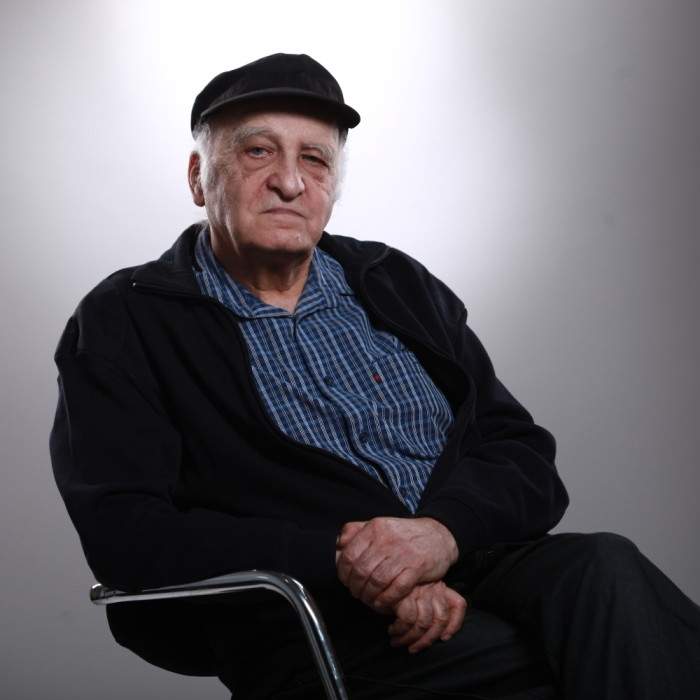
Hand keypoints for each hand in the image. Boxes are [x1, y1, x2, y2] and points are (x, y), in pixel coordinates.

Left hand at [335, 516, 458, 609]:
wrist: (438, 535)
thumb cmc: (405, 535)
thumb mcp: (380, 525)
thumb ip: (357, 531)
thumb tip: (338, 543)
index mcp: (375, 528)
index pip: (349, 555)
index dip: (344, 573)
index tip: (346, 581)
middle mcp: (387, 539)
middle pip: (361, 571)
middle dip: (356, 588)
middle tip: (357, 594)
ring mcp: (402, 554)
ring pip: (377, 581)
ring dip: (369, 596)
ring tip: (368, 600)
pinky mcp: (417, 568)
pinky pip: (396, 589)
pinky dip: (386, 600)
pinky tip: (382, 603)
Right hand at [388, 581, 467, 652]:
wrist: (376, 568)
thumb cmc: (392, 581)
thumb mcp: (412, 588)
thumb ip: (421, 600)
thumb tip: (429, 628)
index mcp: (438, 585)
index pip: (458, 603)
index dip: (455, 624)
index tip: (445, 638)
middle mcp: (432, 587)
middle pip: (440, 619)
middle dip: (428, 640)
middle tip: (414, 648)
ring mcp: (418, 591)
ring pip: (425, 622)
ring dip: (412, 638)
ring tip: (399, 642)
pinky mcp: (404, 595)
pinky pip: (408, 619)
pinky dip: (401, 630)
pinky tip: (393, 631)